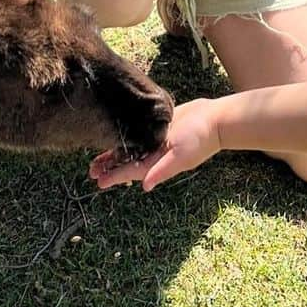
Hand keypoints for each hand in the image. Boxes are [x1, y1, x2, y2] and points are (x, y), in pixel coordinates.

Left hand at [89, 98, 222, 192]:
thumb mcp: (180, 155)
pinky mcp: (158, 126)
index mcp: (157, 162)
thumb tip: (146, 187)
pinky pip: (138, 134)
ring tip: (97, 160)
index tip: (98, 182)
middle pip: (127, 162)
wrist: (215, 119)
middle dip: (110, 167)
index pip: (130, 171)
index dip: (114, 176)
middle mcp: (155, 153)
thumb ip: (162, 170)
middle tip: (91, 171)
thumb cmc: (200, 138)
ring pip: (130, 149)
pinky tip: (117, 136)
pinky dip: (126, 137)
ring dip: (115, 154)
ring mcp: (156, 140)